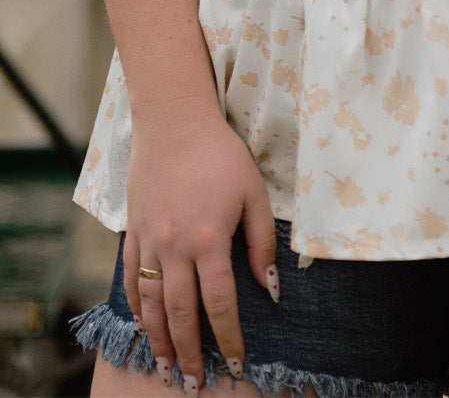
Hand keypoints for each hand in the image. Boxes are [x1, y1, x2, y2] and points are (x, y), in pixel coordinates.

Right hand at [123, 107, 276, 391]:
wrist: (174, 123)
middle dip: (188, 353)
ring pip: (150, 304)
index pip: (219, 304)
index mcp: (210, 239)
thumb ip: (262, 242)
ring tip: (166, 367)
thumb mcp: (254, 193)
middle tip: (193, 383)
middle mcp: (175, 247)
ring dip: (158, 340)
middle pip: (180, 314)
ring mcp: (149, 240)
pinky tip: (144, 326)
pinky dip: (136, 308)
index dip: (227, 338)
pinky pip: (130, 279)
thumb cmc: (221, 154)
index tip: (234, 363)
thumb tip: (271, 287)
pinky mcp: (133, 231)